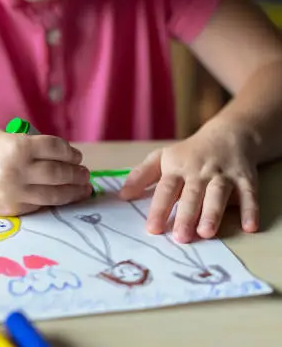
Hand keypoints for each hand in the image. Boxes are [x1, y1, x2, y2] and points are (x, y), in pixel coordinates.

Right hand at [0, 129, 91, 215]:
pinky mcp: (8, 209)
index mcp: (16, 146)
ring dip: (72, 191)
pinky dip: (52, 202)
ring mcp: (13, 192)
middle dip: (76, 174)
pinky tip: (59, 198)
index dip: (70, 153)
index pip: (55, 149)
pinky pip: (37, 206)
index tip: (76, 156)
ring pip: (53, 194)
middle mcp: (18, 170)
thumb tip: (58, 158)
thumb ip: (28, 147)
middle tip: (85, 174)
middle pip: (58, 173)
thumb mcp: (1, 137)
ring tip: (81, 189)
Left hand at [118, 125, 259, 242]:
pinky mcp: (245, 179)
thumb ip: (141, 176)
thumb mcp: (161, 158)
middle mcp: (200, 172)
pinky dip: (250, 210)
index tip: (152, 228)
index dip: (159, 208)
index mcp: (177, 168)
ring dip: (213, 213)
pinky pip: (249, 195)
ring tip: (206, 233)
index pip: (166, 189)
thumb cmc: (189, 153)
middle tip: (180, 237)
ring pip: (218, 195)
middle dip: (186, 215)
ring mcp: (223, 175)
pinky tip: (249, 227)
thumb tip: (122, 195)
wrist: (228, 135)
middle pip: (192, 194)